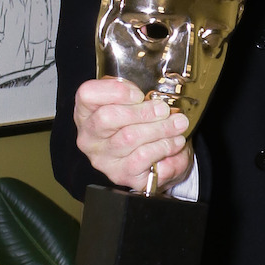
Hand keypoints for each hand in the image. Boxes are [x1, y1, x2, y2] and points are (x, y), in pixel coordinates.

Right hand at [74, 77, 191, 192]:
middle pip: (107, 117)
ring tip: (178, 124)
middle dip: (142, 111)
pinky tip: (175, 142)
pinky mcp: (120, 174)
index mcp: (86, 113)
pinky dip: (164, 147)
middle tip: (163, 110)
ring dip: (160, 128)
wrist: (154, 163)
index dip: (115, 90)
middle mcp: (89, 137)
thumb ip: (140, 98)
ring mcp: (103, 159)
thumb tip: (158, 102)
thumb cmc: (140, 129)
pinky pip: (142, 157)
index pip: (87, 94)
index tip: (139, 94)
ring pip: (129, 137)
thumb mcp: (137, 108)